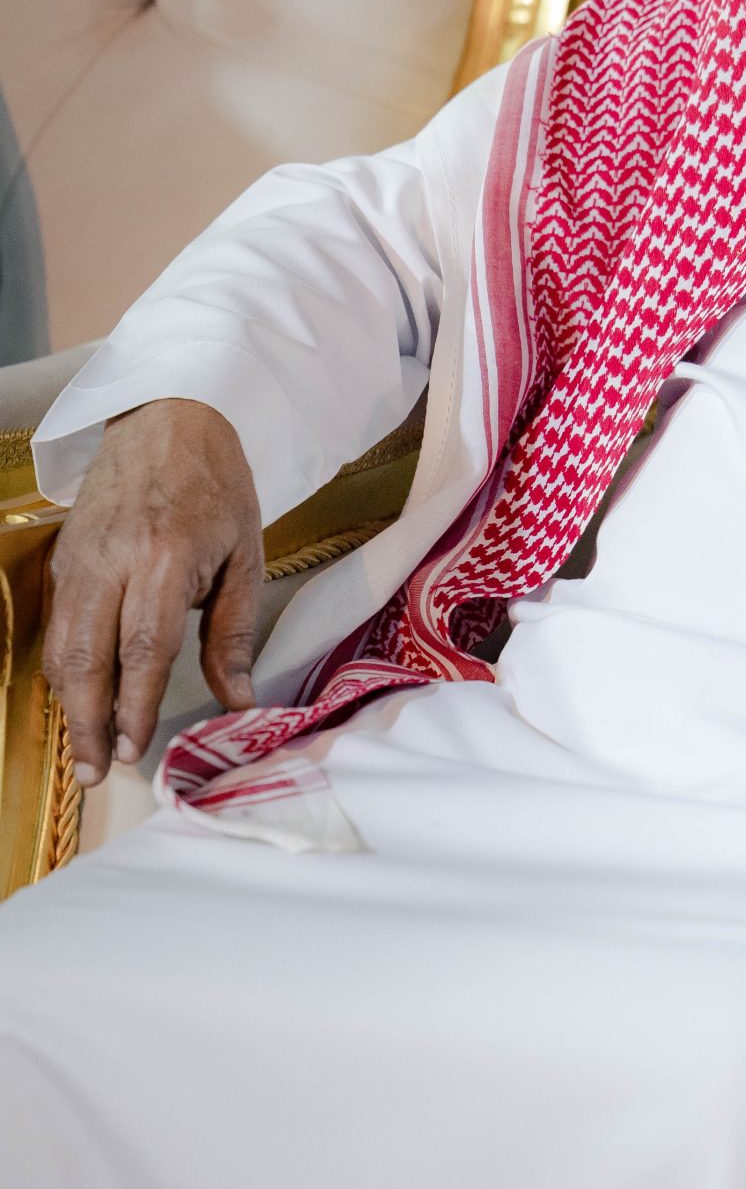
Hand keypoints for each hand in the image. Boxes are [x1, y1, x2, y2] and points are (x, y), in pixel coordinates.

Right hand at [42, 400, 262, 787]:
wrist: (168, 415)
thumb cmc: (218, 485)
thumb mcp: (247, 554)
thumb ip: (234, 632)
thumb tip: (236, 700)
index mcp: (163, 558)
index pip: (141, 649)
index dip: (132, 707)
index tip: (133, 751)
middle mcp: (111, 562)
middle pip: (86, 657)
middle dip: (88, 723)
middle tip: (96, 773)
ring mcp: (78, 559)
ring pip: (60, 646)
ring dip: (69, 705)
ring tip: (83, 753)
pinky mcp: (63, 558)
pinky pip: (55, 625)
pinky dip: (62, 670)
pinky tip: (77, 702)